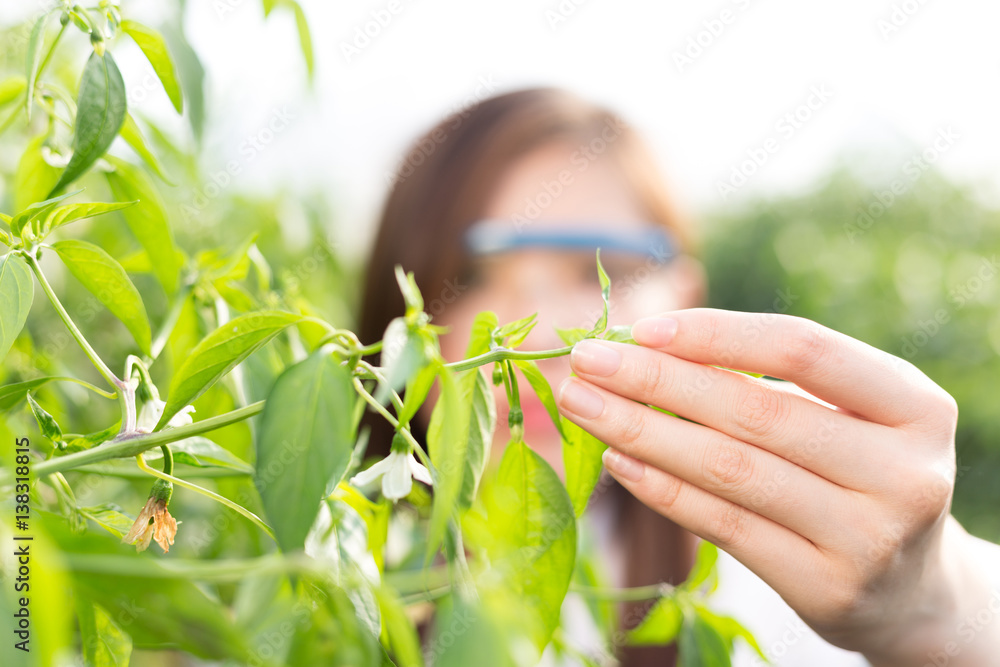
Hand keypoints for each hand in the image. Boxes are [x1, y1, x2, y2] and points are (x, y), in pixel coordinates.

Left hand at [556, 308, 998, 663]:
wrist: (909, 587)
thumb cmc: (856, 471)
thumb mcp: (844, 415)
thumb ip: (767, 382)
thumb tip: (645, 347)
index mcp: (915, 406)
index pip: (802, 349)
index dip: (716, 334)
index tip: (642, 327)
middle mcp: (903, 472)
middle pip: (755, 411)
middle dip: (656, 380)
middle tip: (586, 360)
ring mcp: (867, 537)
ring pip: (731, 470)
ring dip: (643, 430)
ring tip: (582, 403)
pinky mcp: (826, 588)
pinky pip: (725, 527)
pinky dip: (662, 489)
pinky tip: (619, 459)